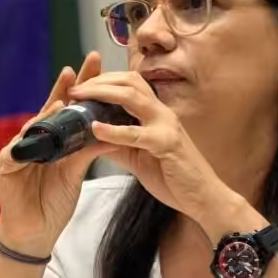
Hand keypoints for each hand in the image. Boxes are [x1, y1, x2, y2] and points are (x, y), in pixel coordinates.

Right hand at [0, 52, 118, 255]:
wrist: (35, 233)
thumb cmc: (54, 203)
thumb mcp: (76, 172)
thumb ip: (89, 151)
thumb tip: (113, 131)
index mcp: (55, 140)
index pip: (70, 108)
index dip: (82, 87)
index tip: (97, 63)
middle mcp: (37, 139)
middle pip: (53, 106)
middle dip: (68, 85)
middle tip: (83, 63)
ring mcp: (21, 149)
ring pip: (37, 121)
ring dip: (51, 105)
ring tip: (68, 89)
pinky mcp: (9, 163)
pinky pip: (21, 144)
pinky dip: (33, 132)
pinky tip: (45, 122)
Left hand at [68, 71, 238, 232]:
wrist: (204, 198)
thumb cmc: (173, 177)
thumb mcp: (138, 157)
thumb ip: (117, 145)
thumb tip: (90, 138)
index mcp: (156, 113)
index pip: (129, 82)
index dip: (103, 80)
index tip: (79, 86)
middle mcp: (162, 113)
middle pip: (129, 81)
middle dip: (99, 80)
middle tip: (74, 88)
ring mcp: (166, 126)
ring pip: (132, 96)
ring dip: (102, 93)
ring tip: (78, 97)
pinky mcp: (167, 145)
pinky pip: (137, 133)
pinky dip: (114, 130)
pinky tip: (95, 128)